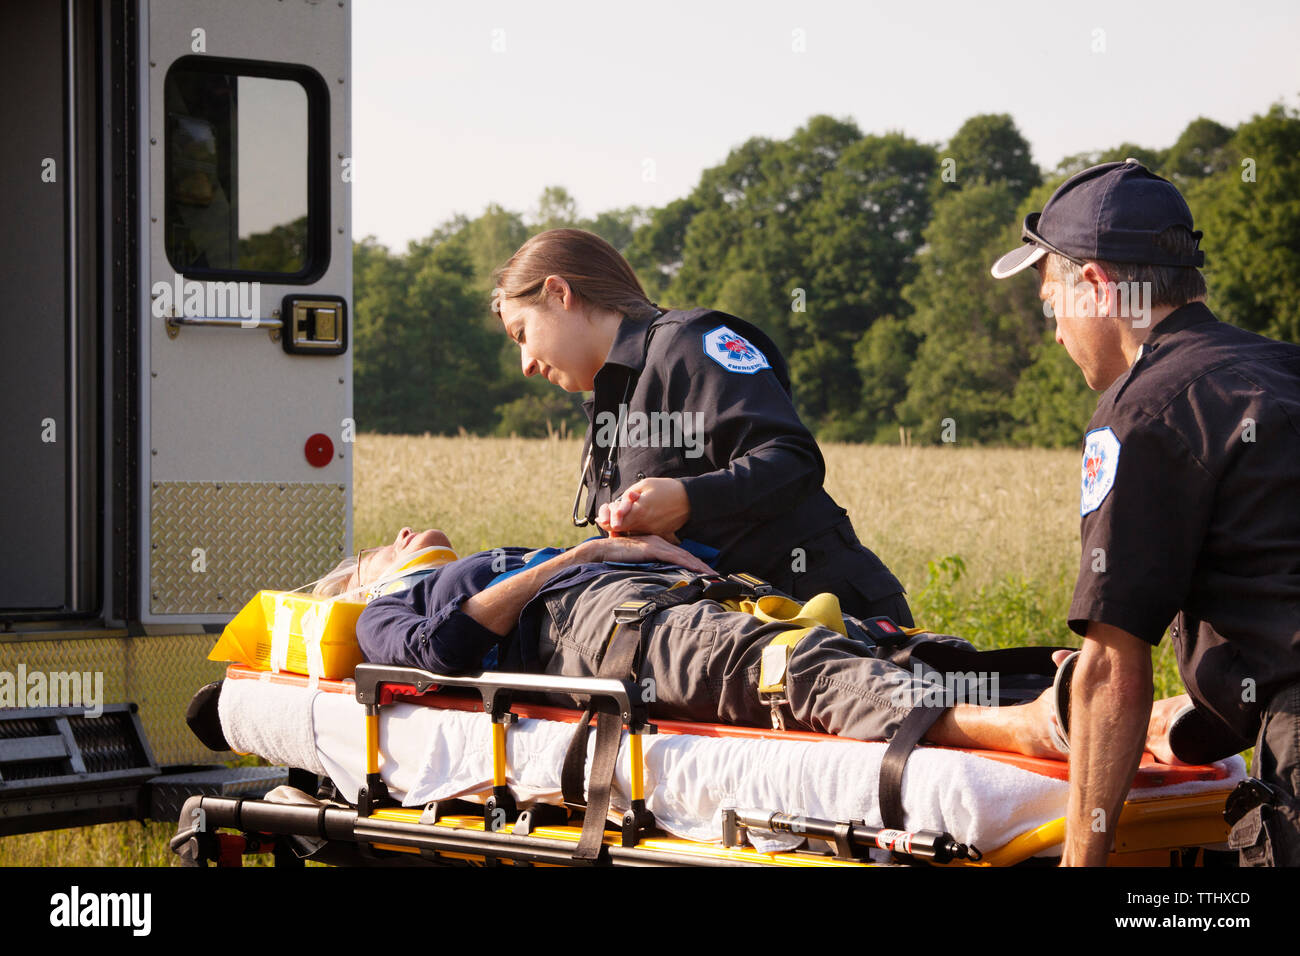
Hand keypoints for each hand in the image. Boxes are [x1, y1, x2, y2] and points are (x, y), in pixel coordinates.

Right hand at [580, 534, 713, 574]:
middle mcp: (660, 543)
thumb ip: (649, 570)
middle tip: (718, 578)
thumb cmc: (616, 559)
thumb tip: (659, 584)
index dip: (695, 566)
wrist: (602, 551)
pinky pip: (675, 557)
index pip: (680, 557)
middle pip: (686, 556)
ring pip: (684, 556)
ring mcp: (657, 544)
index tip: (707, 576)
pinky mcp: (652, 548)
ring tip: (713, 576)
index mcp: (657, 546)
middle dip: (703, 567)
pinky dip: (688, 564)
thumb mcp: (637, 565)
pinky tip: (697, 570)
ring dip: (700, 567)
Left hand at [596, 478, 690, 537]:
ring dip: (627, 526)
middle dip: (615, 523)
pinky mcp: (660, 535)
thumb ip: (627, 497)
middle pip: (621, 530)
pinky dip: (639, 530)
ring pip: (631, 533)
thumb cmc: (667, 489)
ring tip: (631, 515)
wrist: (689, 499)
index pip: (615, 523)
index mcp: (639, 511)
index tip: (605, 516)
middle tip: (615, 515)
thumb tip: (616, 505)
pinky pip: (644, 535)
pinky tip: (642, 520)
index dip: (607, 520)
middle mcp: (645, 525)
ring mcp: (652, 532)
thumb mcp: (644, 485)